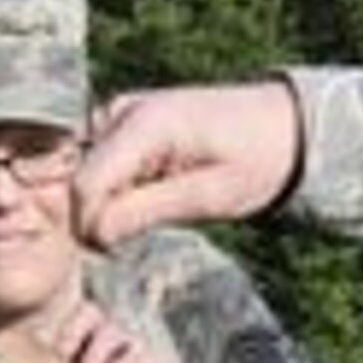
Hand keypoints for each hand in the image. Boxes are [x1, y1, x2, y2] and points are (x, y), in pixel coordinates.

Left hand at [22, 300, 199, 362]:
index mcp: (88, 357)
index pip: (72, 322)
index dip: (57, 330)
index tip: (48, 356)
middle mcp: (110, 352)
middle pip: (90, 312)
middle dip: (72, 330)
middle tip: (62, 355)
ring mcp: (132, 358)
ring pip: (110, 330)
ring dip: (92, 358)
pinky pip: (133, 353)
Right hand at [73, 79, 301, 248]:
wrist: (284, 127)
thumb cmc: (256, 161)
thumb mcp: (208, 196)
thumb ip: (145, 212)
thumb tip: (92, 234)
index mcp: (142, 124)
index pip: (85, 184)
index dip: (90, 226)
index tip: (111, 252)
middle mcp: (121, 110)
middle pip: (78, 176)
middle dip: (94, 214)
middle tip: (129, 239)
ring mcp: (120, 113)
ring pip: (84, 171)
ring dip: (105, 202)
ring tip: (151, 212)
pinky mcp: (124, 123)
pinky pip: (99, 163)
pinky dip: (113, 188)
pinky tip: (147, 198)